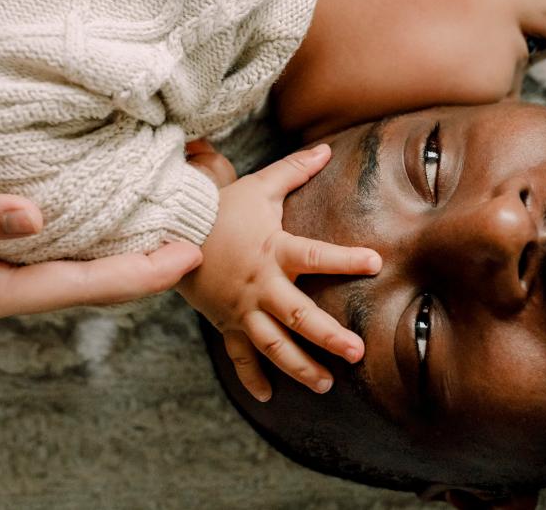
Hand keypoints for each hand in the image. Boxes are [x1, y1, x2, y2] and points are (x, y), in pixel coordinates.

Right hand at [0, 136, 203, 323]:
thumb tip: (36, 217)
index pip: (84, 287)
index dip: (140, 273)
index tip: (190, 256)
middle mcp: (9, 276)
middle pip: (97, 274)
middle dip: (150, 253)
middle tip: (206, 223)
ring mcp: (9, 250)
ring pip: (88, 249)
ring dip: (133, 228)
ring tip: (184, 201)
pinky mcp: (8, 220)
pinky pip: (70, 222)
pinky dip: (105, 205)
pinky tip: (134, 182)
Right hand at [177, 144, 381, 400]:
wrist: (170, 231)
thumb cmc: (221, 208)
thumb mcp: (259, 186)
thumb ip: (294, 170)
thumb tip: (326, 149)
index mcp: (273, 250)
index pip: (315, 256)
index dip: (345, 258)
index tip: (375, 263)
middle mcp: (260, 285)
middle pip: (297, 315)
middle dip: (327, 336)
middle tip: (357, 351)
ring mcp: (242, 309)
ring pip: (272, 344)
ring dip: (299, 367)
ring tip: (326, 384)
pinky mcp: (226, 323)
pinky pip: (238, 356)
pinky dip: (251, 377)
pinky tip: (268, 397)